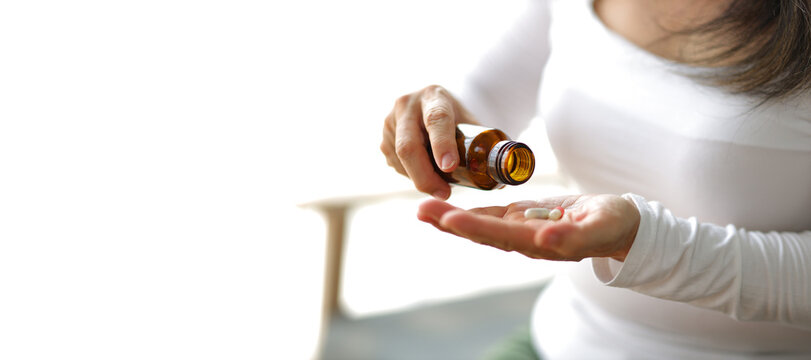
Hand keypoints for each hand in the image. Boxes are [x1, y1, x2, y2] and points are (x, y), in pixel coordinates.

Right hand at [380, 85, 478, 199]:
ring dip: (420, 178)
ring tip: (439, 184)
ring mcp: (390, 121)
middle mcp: (407, 105)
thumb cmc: (456, 118)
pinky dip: (411, 176)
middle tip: (444, 193)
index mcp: (434, 97)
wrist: (430, 104)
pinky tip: (425, 173)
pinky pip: (395, 165)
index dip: (442, 144)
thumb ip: (485, 146)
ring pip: (400, 160)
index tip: (450, 167)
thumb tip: (501, 180)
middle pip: (409, 146)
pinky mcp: (383, 137)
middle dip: (426, 176)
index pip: (437, 120)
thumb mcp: (470, 123)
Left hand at [417, 194, 640, 261]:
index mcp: (539, 243)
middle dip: (450, 222)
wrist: (618, 225)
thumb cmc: (613, 225)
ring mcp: (520, 230)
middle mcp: (523, 240)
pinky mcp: (520, 219)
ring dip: (451, 219)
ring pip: (479, 225)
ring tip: (423, 209)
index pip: (500, 235)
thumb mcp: (600, 228)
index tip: (450, 219)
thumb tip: (545, 239)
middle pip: (481, 232)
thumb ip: (573, 236)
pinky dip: (466, 213)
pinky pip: (489, 217)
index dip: (474, 227)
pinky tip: (445, 210)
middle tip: (421, 211)